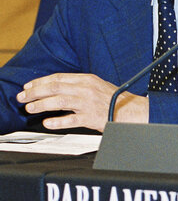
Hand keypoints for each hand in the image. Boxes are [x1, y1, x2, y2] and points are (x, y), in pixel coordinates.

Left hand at [16, 73, 148, 131]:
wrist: (131, 110)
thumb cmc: (114, 99)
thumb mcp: (96, 86)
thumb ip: (78, 85)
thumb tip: (56, 88)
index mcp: (87, 79)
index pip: (58, 77)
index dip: (40, 81)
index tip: (28, 86)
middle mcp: (86, 89)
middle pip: (55, 87)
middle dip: (35, 92)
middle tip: (23, 97)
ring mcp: (89, 103)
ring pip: (60, 101)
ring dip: (42, 104)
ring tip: (30, 108)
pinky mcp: (92, 117)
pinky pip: (71, 120)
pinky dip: (57, 121)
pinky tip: (47, 123)